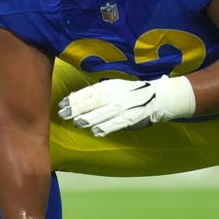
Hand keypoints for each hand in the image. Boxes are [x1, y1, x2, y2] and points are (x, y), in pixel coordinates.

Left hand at [58, 76, 194, 136]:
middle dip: (75, 109)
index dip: (73, 99)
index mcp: (108, 86)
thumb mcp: (113, 87)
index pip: (87, 92)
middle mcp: (114, 95)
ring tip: (77, 123)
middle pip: (91, 102)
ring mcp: (122, 107)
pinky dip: (105, 128)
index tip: (61, 105)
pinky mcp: (131, 118)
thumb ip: (97, 92)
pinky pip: (116, 123)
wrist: (157, 96)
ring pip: (102, 113)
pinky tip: (95, 132)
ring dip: (88, 119)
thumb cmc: (130, 92)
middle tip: (62, 115)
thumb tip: (75, 98)